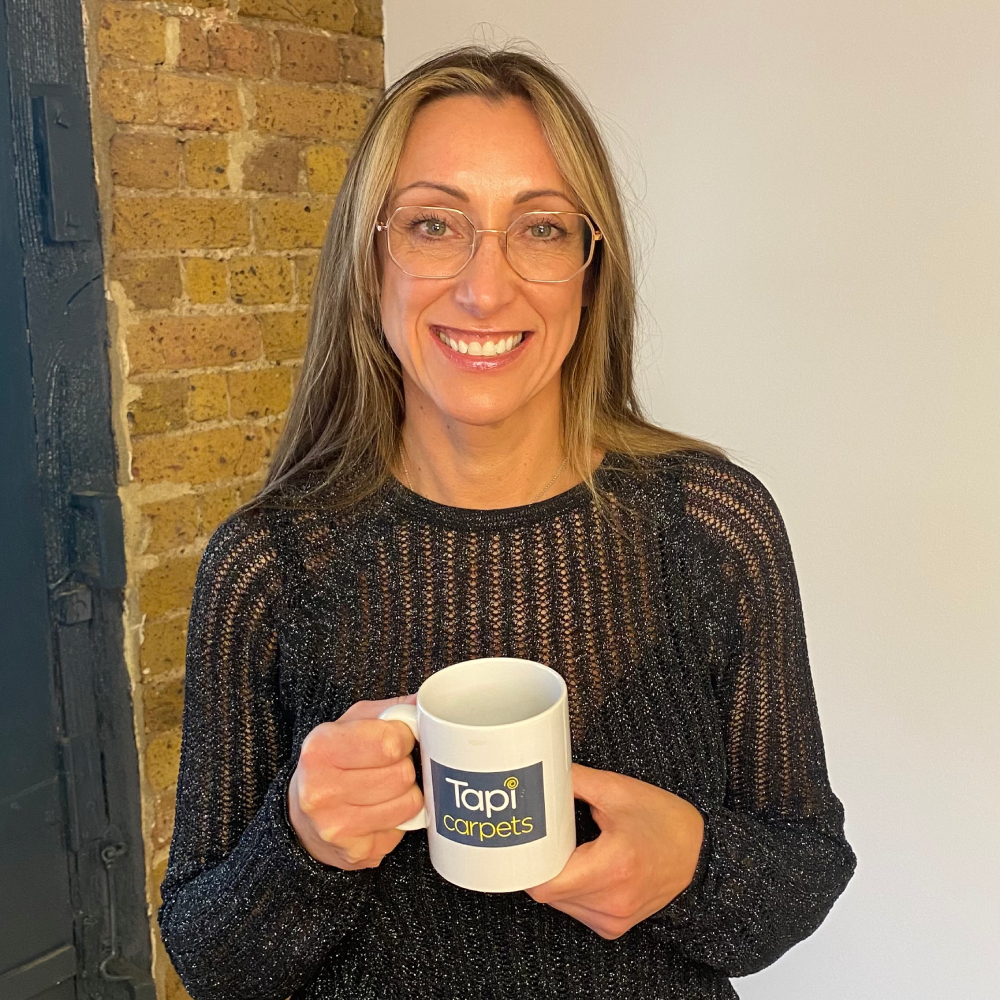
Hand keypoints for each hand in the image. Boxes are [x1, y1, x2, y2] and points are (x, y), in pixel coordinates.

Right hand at [288, 694, 422, 869]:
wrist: (302, 816)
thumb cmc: (333, 762)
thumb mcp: (352, 724)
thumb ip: (392, 710)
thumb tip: (430, 703)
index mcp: (321, 749)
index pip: (391, 742)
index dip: (403, 738)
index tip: (396, 740)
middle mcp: (322, 790)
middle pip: (402, 775)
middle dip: (404, 767)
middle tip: (389, 767)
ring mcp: (337, 827)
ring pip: (409, 803)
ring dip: (406, 793)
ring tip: (385, 789)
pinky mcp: (356, 852)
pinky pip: (403, 830)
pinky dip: (398, 820)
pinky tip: (378, 812)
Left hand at [525, 763, 704, 939]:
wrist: (701, 854)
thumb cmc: (665, 822)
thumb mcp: (618, 791)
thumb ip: (575, 780)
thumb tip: (544, 774)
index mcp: (612, 866)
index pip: (545, 884)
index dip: (526, 862)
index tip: (523, 841)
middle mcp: (611, 901)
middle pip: (548, 892)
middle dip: (540, 863)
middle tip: (544, 836)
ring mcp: (613, 918)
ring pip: (559, 902)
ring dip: (555, 876)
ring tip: (568, 848)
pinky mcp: (614, 925)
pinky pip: (575, 909)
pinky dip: (571, 888)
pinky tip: (583, 865)